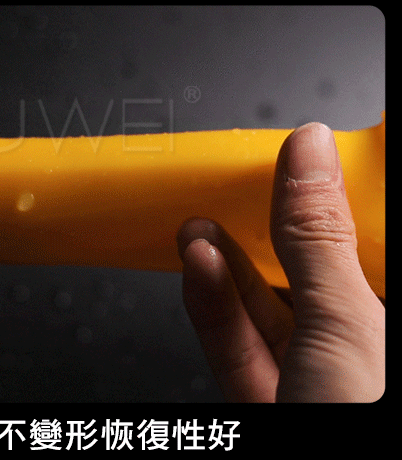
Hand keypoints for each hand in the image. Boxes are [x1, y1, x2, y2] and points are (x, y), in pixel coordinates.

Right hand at [177, 122, 384, 401]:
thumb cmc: (363, 427)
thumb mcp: (344, 326)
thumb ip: (317, 241)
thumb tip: (306, 154)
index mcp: (390, 320)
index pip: (367, 239)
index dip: (338, 195)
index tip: (307, 155)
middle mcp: (357, 348)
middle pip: (312, 269)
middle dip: (267, 228)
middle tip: (239, 183)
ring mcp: (310, 377)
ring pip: (265, 306)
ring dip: (224, 261)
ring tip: (199, 222)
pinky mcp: (265, 396)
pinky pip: (235, 340)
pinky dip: (210, 300)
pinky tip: (198, 263)